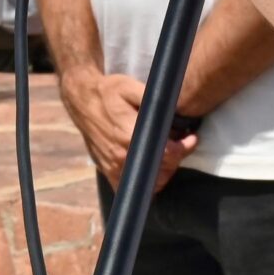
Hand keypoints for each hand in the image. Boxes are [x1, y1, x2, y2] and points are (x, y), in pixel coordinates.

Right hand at [67, 70, 193, 189]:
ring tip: (167, 154)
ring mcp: (114, 167)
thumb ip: (154, 99)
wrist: (82, 101)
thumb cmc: (108, 92)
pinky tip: (151, 168)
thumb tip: (178, 109)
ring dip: (164, 171)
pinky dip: (146, 183)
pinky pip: (132, 188)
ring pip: (151, 182)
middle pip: (163, 170)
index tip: (191, 137)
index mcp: (129, 135)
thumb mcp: (130, 86)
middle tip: (180, 143)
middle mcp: (122, 155)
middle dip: (177, 157)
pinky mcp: (108, 172)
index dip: (185, 147)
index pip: (168, 153)